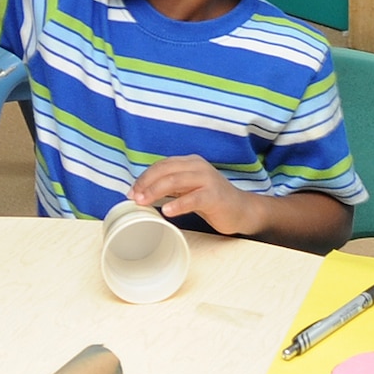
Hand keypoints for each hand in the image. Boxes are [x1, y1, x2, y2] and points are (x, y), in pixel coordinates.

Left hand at [130, 156, 257, 235]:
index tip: (132, 191)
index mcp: (190, 162)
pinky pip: (193, 198)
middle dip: (146, 184)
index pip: (162, 165)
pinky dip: (178, 204)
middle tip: (134, 197)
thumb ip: (171, 186)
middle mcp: (198, 166)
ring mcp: (207, 179)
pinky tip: (167, 211)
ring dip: (156, 191)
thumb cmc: (212, 200)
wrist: (241, 210)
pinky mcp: (214, 195)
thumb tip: (143, 192)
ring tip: (143, 202)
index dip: (144, 177)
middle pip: (165, 170)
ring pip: (176, 181)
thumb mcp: (188, 188)